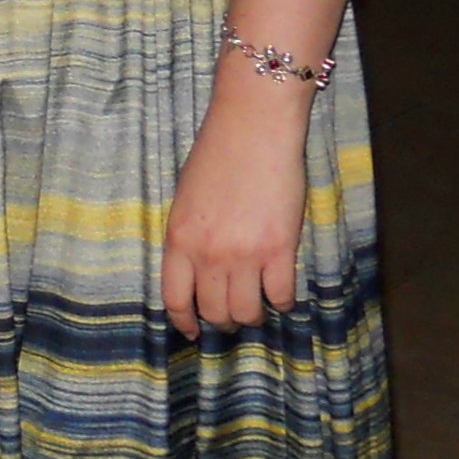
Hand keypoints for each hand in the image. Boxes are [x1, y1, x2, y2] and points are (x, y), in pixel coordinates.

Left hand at [161, 91, 309, 340]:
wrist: (253, 127)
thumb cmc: (217, 154)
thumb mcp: (186, 199)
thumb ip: (190, 237)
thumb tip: (198, 271)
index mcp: (179, 239)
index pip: (175, 299)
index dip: (185, 322)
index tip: (194, 331)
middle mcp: (208, 254)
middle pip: (214, 312)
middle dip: (223, 321)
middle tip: (234, 316)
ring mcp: (245, 255)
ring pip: (247, 312)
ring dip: (253, 316)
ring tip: (259, 308)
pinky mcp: (280, 249)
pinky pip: (282, 295)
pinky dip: (283, 302)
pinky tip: (283, 295)